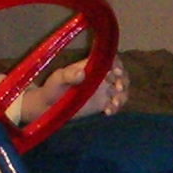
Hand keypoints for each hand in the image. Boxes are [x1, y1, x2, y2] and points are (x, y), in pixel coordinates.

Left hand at [7, 56, 127, 125]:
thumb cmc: (52, 88)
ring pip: (121, 90)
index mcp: (91, 66)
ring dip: (122, 96)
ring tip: (114, 103)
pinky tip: (108, 112)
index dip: (117, 64)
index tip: (116, 72)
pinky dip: (116, 107)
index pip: (110, 60)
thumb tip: (81, 73)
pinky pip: (115, 104)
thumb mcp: (58, 80)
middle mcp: (100, 77)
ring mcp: (103, 90)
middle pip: (121, 75)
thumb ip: (68, 75)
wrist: (50, 106)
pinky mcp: (102, 103)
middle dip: (123, 81)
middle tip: (117, 88)